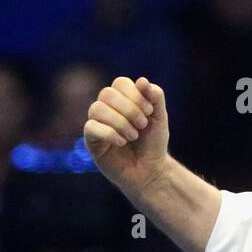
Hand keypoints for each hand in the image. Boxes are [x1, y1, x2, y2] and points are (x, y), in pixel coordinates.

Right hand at [84, 76, 169, 195]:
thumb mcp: (159, 118)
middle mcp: (107, 108)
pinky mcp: (91, 141)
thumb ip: (155, 97)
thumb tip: (142, 80)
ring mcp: (97, 124)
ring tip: (133, 136)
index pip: (120, 83)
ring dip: (120, 122)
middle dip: (129, 108)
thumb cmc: (153, 143)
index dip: (135, 94)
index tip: (149, 112)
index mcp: (122, 99)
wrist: (150, 171)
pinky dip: (110, 133)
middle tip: (142, 125)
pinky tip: (122, 142)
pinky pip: (91, 127)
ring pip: (96, 108)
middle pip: (107, 93)